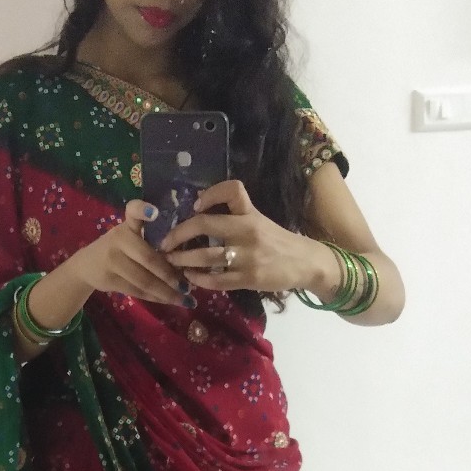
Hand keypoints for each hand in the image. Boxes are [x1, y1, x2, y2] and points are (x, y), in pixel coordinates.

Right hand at [72, 199, 194, 305]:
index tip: (154, 213)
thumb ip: (151, 241)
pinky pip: (137, 291)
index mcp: (128, 225)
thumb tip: (185, 262)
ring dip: (167, 292)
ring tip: (185, 299)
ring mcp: (112, 261)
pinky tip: (169, 301)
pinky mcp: (109, 280)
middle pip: (149, 259)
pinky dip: (156, 298)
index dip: (142, 210)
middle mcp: (119, 239)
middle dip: (171, 275)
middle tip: (188, 286)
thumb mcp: (130, 236)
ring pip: (144, 280)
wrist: (86, 265)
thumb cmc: (118, 248)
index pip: (132, 212)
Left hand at [159, 179, 315, 292]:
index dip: (209, 194)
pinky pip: (216, 280)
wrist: (306, 263)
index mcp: (250, 214)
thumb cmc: (278, 242)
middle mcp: (248, 231)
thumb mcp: (260, 220)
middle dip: (178, 234)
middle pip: (205, 225)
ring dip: (183, 259)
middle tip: (164, 242)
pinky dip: (198, 279)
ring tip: (172, 260)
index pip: (231, 191)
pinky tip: (190, 277)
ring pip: (206, 256)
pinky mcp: (249, 278)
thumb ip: (235, 215)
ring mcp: (248, 256)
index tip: (194, 206)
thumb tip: (199, 211)